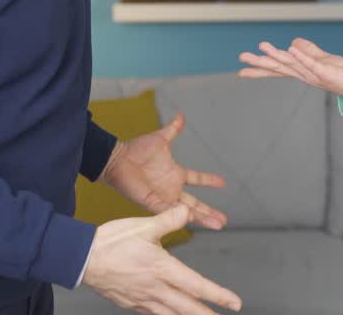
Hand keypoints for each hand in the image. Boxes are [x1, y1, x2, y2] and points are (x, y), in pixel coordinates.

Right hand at [83, 204, 242, 313]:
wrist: (81, 258)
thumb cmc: (110, 242)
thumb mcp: (143, 225)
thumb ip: (168, 219)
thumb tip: (187, 211)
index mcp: (161, 268)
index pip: (196, 285)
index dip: (217, 295)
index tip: (233, 303)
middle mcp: (154, 288)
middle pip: (187, 308)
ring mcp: (141, 298)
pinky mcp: (129, 302)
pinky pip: (152, 314)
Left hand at [101, 113, 227, 229]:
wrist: (118, 159)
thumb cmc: (137, 150)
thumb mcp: (160, 138)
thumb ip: (173, 130)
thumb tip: (181, 116)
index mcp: (175, 173)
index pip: (197, 179)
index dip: (209, 180)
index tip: (223, 182)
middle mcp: (171, 188)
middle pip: (195, 203)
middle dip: (209, 212)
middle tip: (223, 220)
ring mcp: (163, 197)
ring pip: (186, 212)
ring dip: (202, 218)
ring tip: (216, 225)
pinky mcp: (153, 203)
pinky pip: (169, 212)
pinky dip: (182, 215)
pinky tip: (193, 219)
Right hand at [237, 38, 342, 99]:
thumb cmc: (342, 73)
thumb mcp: (322, 59)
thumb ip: (308, 51)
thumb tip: (293, 42)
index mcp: (301, 72)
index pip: (277, 70)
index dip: (260, 69)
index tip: (241, 70)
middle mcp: (304, 75)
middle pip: (279, 68)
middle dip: (260, 63)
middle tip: (242, 57)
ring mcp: (314, 74)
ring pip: (291, 64)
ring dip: (277, 55)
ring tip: (262, 47)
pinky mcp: (326, 72)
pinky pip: (311, 63)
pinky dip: (301, 56)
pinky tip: (290, 48)